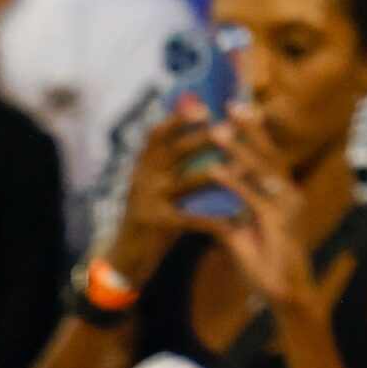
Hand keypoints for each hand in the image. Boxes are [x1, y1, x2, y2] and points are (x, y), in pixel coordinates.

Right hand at [104, 93, 216, 284]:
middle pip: (176, 151)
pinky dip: (213, 219)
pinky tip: (232, 219)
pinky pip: (190, 218)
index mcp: (145, 164)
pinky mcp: (157, 225)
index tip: (204, 109)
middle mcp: (144, 178)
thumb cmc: (153, 215)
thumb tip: (212, 132)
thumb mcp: (158, 185)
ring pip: (187, 182)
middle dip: (204, 138)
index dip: (179, 119)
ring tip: (241, 167)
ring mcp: (149, 201)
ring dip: (216, 174)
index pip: (158, 133)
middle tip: (230, 129)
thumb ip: (176, 162)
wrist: (125, 257)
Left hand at [184, 110, 320, 316]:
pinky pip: (252, 196)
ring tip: (217, 131)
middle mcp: (290, 195)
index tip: (237, 111)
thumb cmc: (267, 266)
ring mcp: (286, 207)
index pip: (270, 156)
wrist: (286, 295)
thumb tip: (217, 212)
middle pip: (270, 153)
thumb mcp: (247, 234)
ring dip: (239, 149)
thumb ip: (235, 218)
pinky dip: (233, 181)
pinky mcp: (277, 222)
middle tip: (230, 105)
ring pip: (262, 170)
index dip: (254, 133)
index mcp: (284, 195)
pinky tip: (215, 169)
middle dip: (250, 129)